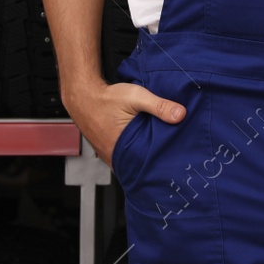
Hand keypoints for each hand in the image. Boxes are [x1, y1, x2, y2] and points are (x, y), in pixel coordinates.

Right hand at [64, 79, 185, 172]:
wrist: (82, 95)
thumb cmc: (105, 98)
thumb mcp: (136, 97)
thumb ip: (159, 105)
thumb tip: (181, 114)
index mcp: (121, 151)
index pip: (145, 168)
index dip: (160, 165)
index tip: (174, 164)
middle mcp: (113, 156)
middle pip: (139, 166)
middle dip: (154, 162)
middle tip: (170, 157)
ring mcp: (109, 155)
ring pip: (131, 161)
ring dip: (142, 157)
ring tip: (158, 151)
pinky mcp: (108, 149)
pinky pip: (124, 155)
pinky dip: (133, 152)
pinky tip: (141, 144)